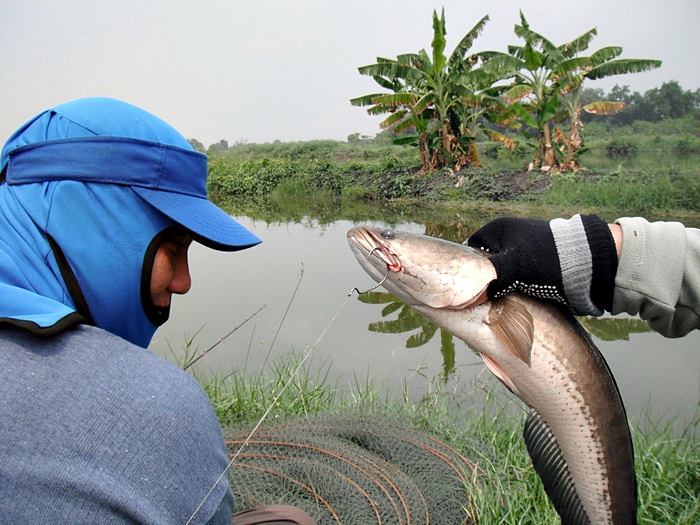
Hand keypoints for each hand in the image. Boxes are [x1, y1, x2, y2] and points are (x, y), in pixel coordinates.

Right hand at [466, 215, 617, 315]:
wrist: (586, 263)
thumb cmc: (544, 258)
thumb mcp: (510, 266)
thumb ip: (489, 279)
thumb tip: (475, 296)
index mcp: (497, 230)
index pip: (471, 249)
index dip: (467, 268)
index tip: (465, 286)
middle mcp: (508, 240)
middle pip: (486, 265)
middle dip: (484, 282)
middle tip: (481, 299)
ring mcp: (522, 254)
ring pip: (501, 276)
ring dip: (501, 290)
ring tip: (499, 303)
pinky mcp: (535, 269)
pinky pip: (516, 283)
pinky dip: (515, 293)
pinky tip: (514, 303)